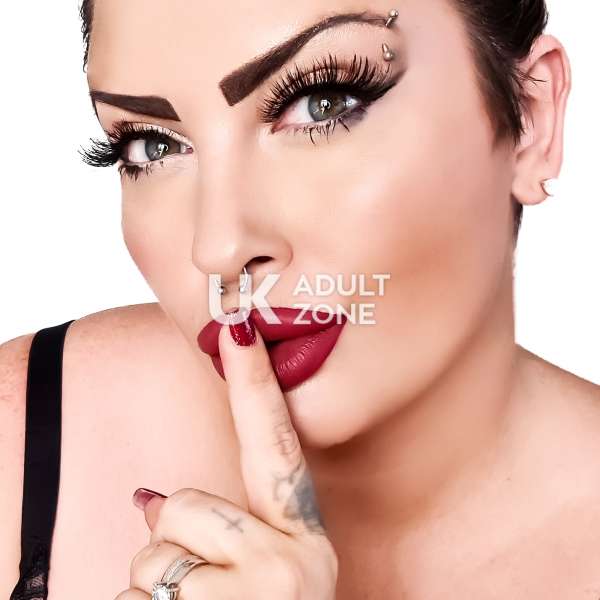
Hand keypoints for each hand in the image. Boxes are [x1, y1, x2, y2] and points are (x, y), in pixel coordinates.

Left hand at [115, 308, 337, 598]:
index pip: (272, 444)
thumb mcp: (258, 576)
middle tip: (201, 588)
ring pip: (155, 556)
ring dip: (154, 590)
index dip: (254, 382)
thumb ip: (218, 528)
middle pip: (185, 506)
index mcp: (304, 539)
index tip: (236, 326)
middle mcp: (296, 562)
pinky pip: (137, 599)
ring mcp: (263, 596)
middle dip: (172, 539)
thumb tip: (148, 497)